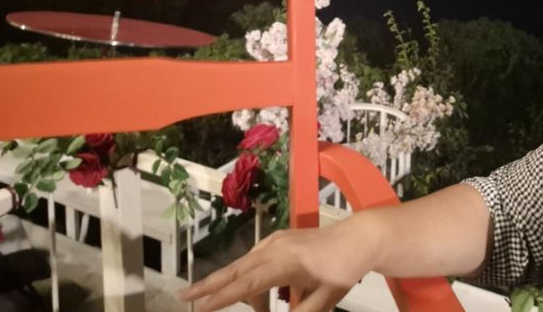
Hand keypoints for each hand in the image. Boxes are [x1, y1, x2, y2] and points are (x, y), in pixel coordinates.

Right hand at [178, 220, 374, 311]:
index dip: (221, 298)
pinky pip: (256, 261)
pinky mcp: (281, 240)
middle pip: (235, 270)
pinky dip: (250, 278)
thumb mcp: (325, 300)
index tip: (199, 307)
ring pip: (245, 266)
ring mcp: (276, 241)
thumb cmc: (343, 270)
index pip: (246, 285)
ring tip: (243, 309)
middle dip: (209, 285)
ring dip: (237, 288)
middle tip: (183, 296)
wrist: (360, 238)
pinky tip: (260, 297)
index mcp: (283, 263)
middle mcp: (274, 248)